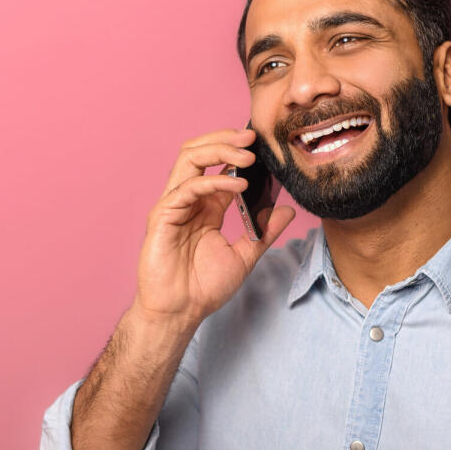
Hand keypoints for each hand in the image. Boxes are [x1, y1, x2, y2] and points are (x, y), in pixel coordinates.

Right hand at [134, 127, 294, 326]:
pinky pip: (188, 188)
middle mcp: (187, 199)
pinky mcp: (163, 215)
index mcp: (205, 205)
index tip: (263, 144)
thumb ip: (264, 232)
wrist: (180, 313)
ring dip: (219, 150)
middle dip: (226, 139)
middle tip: (253, 136)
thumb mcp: (244, 256)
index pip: (217, 164)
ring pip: (189, 159)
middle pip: (199, 152)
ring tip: (247, 154)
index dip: (237, 150)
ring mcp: (173, 205)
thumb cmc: (202, 288)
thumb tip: (287, 210)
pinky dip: (214, 180)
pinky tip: (238, 185)